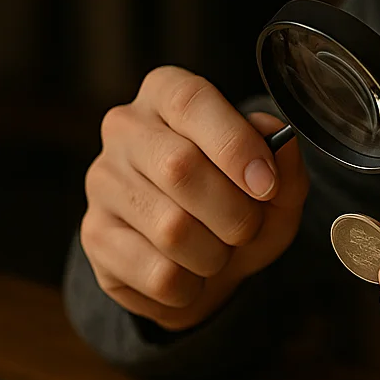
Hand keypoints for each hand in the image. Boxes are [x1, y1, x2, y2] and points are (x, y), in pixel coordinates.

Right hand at [80, 66, 308, 330]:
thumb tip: (278, 142)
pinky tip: (188, 273)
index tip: (266, 185)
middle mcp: (125, 128)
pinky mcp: (94, 236)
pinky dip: (191, 285)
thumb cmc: (237, 207)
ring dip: (215, 255)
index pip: (191, 101)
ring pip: (171, 229)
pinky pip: (158, 273)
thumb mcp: (276, 185)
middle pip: (179, 167)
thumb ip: (284, 161)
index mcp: (167, 94)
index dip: (235, 145)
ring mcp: (103, 181)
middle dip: (234, 213)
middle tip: (247, 228)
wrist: (201, 264)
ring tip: (217, 251)